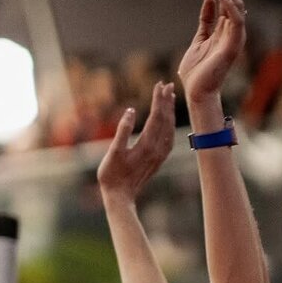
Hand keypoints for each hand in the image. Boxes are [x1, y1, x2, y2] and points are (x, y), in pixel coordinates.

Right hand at [97, 81, 175, 200]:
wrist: (120, 198)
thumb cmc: (112, 175)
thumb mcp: (113, 151)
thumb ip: (122, 130)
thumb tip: (130, 111)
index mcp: (146, 145)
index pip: (156, 117)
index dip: (158, 100)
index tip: (159, 84)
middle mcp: (156, 150)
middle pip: (165, 121)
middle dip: (166, 102)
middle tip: (167, 85)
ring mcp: (158, 156)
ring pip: (169, 130)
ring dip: (169, 113)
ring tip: (170, 98)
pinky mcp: (157, 161)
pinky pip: (168, 140)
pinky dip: (169, 126)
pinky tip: (168, 122)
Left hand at [178, 0, 246, 103]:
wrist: (196, 93)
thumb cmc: (196, 73)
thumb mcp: (199, 39)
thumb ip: (206, 20)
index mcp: (225, 30)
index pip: (227, 1)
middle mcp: (232, 33)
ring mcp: (234, 39)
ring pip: (237, 5)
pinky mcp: (232, 46)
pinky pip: (237, 20)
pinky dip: (230, 6)